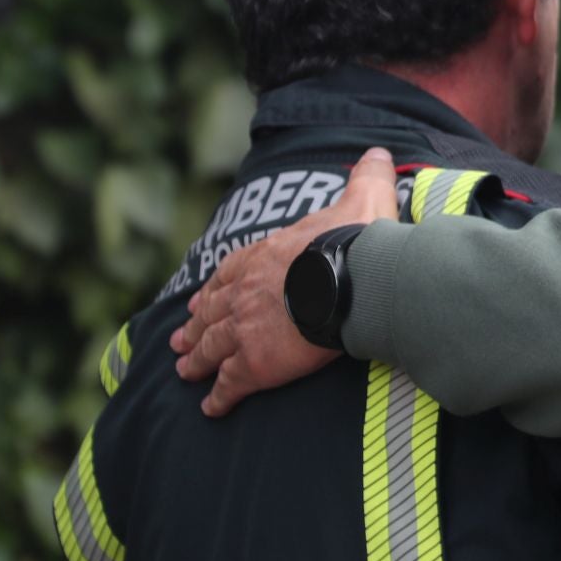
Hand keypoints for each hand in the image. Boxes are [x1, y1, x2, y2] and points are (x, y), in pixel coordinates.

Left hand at [172, 148, 400, 415]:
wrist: (351, 279)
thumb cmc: (356, 240)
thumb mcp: (362, 197)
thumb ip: (366, 176)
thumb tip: (378, 152)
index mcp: (264, 256)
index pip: (231, 270)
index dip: (215, 285)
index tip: (202, 296)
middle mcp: (244, 292)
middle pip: (212, 311)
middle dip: (196, 325)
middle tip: (181, 339)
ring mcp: (244, 329)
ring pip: (211, 347)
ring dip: (197, 359)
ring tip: (185, 370)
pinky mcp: (255, 363)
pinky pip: (230, 384)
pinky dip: (218, 397)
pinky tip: (212, 408)